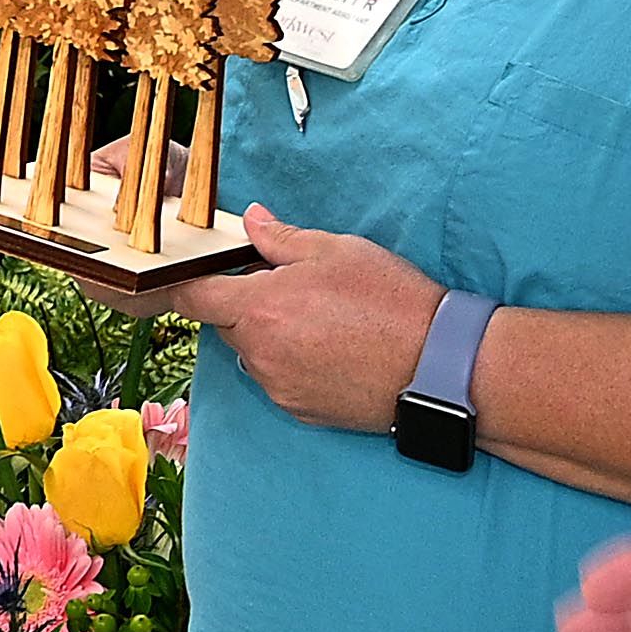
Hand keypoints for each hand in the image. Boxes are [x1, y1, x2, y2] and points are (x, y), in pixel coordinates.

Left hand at [165, 204, 440, 433]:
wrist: (437, 365)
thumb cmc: (390, 301)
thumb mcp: (336, 250)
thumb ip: (280, 238)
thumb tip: (250, 220)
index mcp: (259, 308)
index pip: (194, 298)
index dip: (193, 284)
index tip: (204, 275)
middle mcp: (260, 355)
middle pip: (227, 326)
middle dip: (247, 307)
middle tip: (294, 290)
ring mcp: (279, 388)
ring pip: (255, 356)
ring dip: (272, 338)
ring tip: (324, 322)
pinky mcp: (302, 411)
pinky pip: (281, 382)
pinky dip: (295, 366)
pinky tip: (335, 351)